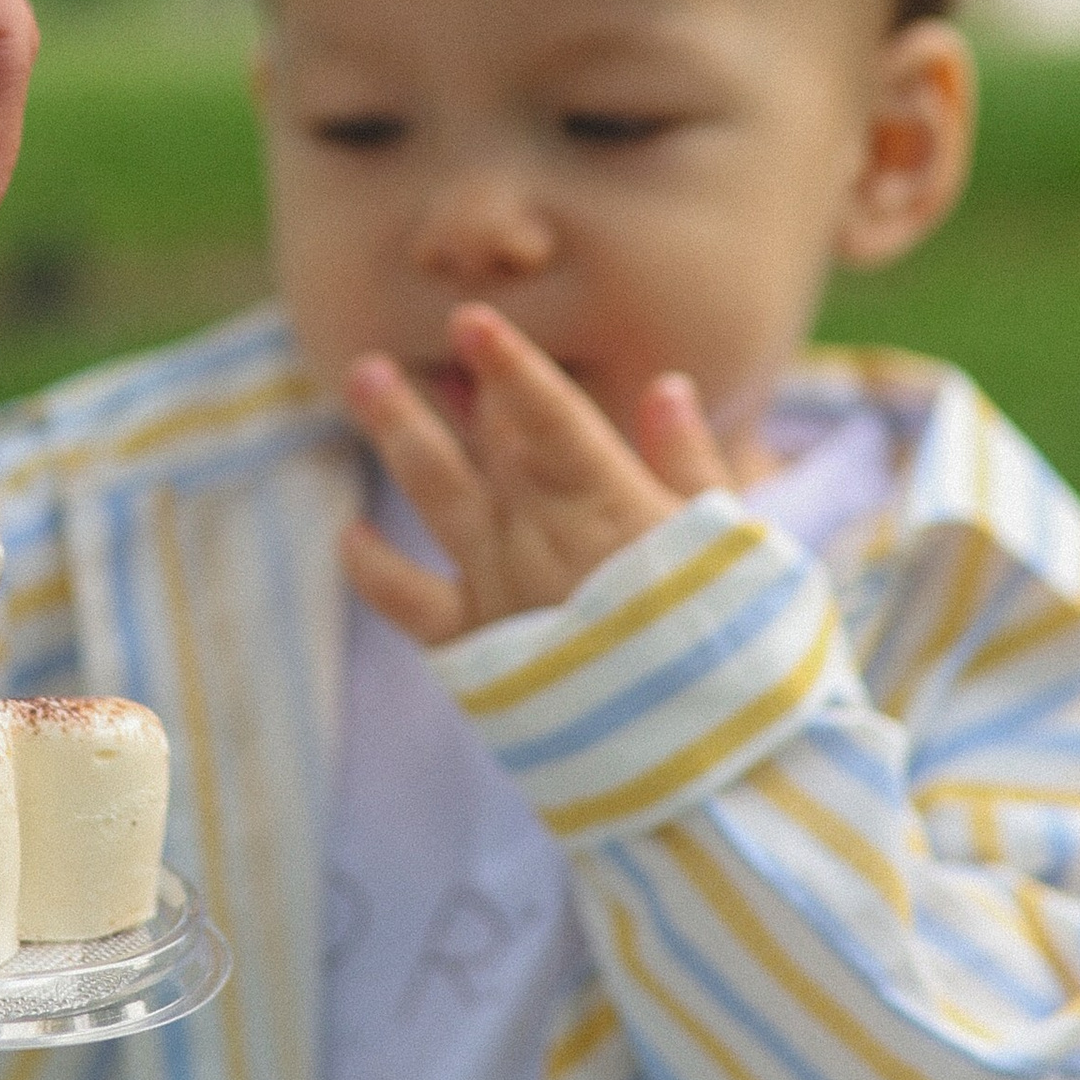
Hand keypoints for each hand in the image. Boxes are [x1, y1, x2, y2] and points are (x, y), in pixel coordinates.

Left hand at [341, 304, 728, 649]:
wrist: (699, 760)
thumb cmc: (733, 650)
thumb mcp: (733, 549)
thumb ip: (692, 466)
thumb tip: (665, 386)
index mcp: (610, 508)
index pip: (552, 418)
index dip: (510, 366)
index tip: (470, 319)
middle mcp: (542, 540)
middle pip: (487, 447)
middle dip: (449, 390)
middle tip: (406, 337)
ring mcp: (502, 591)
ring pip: (438, 494)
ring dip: (400, 433)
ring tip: (365, 377)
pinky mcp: (478, 650)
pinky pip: (410, 603)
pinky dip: (373, 569)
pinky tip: (346, 536)